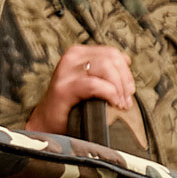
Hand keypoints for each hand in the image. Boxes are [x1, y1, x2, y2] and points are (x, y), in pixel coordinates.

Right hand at [26, 44, 141, 138]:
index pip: (111, 53)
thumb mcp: (90, 81)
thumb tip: (127, 62)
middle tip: (126, 100)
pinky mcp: (64, 88)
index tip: (129, 89)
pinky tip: (113, 103)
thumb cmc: (71, 106)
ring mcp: (66, 72)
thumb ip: (105, 71)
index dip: (125, 70)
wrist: (46, 124)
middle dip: (125, 80)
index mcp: (78, 54)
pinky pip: (94, 85)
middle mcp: (71, 58)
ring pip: (106, 67)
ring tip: (121, 104)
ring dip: (119, 87)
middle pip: (111, 58)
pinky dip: (109, 93)